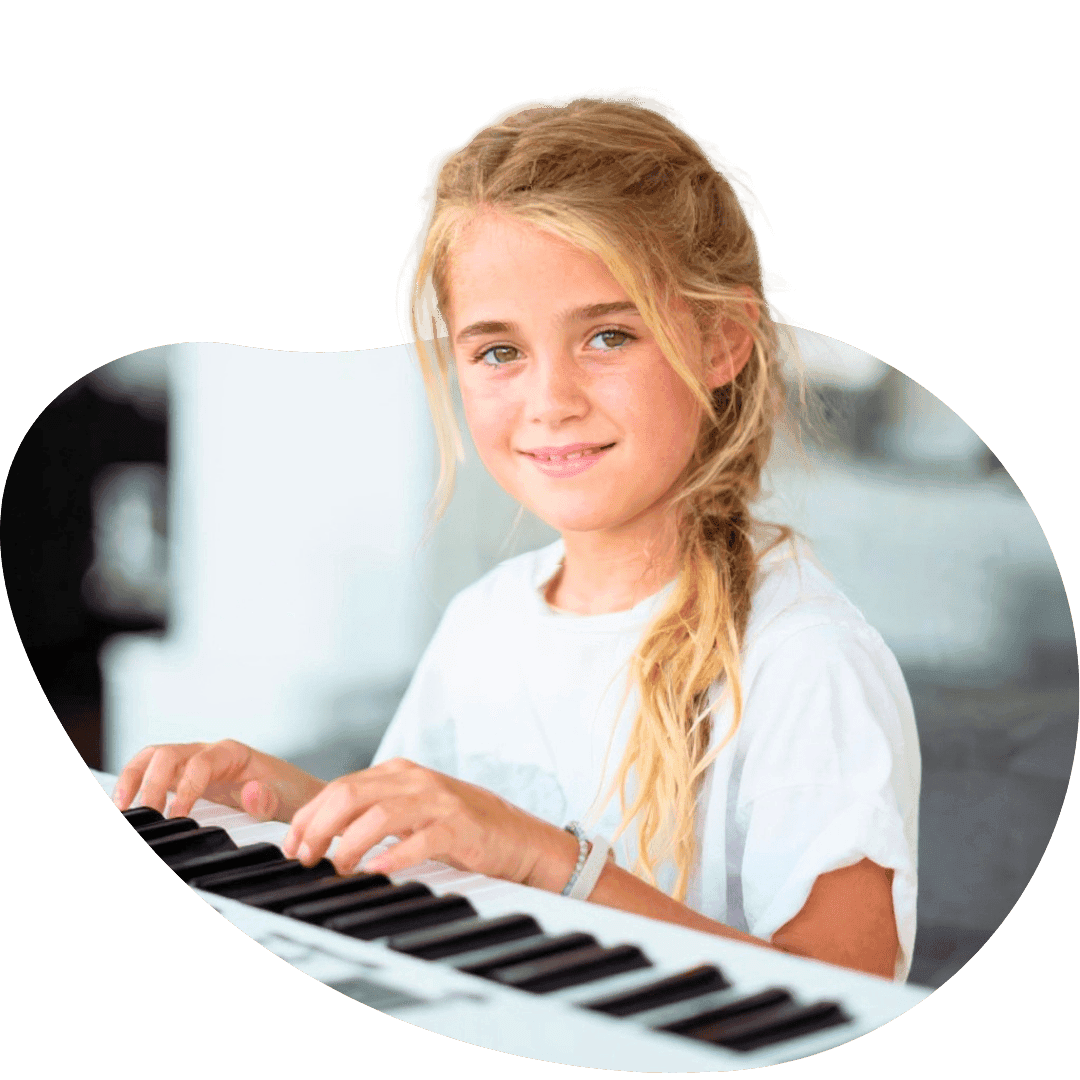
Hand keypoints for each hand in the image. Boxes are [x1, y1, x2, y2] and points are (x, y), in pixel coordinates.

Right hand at [111, 739, 324, 821]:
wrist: (294, 796)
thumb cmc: (289, 794)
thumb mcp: (287, 797)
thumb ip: (269, 798)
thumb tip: (251, 793)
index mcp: (231, 753)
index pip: (199, 763)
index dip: (185, 789)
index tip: (177, 817)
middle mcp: (208, 753)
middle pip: (167, 754)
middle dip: (151, 782)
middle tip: (143, 816)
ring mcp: (193, 764)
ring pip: (153, 759)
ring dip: (133, 779)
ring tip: (121, 808)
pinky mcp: (184, 779)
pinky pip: (153, 774)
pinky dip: (135, 786)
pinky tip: (125, 808)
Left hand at [280, 757, 579, 889]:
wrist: (517, 836)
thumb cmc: (460, 828)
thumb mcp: (410, 811)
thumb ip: (371, 812)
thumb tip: (319, 831)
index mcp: (399, 773)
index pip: (339, 787)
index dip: (308, 817)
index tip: (292, 844)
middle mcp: (415, 780)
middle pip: (350, 794)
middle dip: (318, 829)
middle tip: (305, 858)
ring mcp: (439, 801)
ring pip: (379, 815)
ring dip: (349, 845)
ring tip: (339, 868)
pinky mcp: (459, 826)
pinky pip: (420, 839)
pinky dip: (393, 856)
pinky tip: (378, 871)